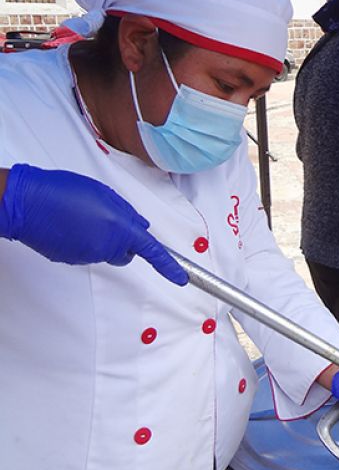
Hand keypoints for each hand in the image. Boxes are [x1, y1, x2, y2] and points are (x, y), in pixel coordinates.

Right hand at [0, 164, 186, 284]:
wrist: (25, 202)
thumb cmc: (63, 191)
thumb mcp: (104, 193)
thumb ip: (127, 213)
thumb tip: (141, 227)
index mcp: (120, 228)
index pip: (153, 251)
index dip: (169, 266)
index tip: (181, 279)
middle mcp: (107, 247)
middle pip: (127, 252)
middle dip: (124, 241)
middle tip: (105, 219)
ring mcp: (88, 255)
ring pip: (106, 251)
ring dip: (100, 237)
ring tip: (80, 216)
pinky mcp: (71, 259)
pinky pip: (86, 252)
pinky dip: (82, 241)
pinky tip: (69, 225)